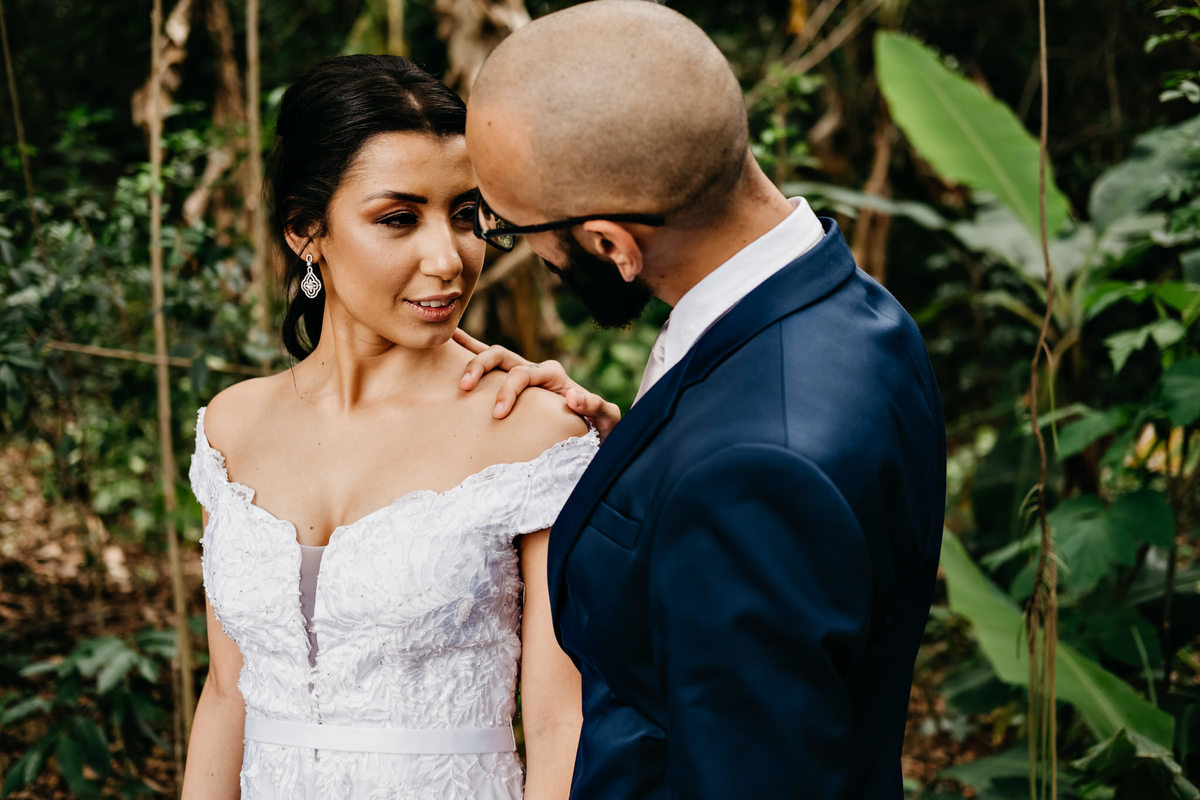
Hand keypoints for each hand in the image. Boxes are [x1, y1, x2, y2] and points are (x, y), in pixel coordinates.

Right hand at [454, 329, 620, 439]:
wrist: (594, 432)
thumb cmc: (599, 427)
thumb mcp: (606, 419)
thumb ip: (596, 406)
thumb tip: (573, 396)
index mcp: (553, 376)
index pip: (525, 373)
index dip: (510, 389)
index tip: (499, 413)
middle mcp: (536, 371)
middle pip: (503, 356)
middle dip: (482, 368)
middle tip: (465, 388)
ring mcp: (522, 375)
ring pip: (493, 355)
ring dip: (471, 360)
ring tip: (455, 379)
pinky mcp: (512, 385)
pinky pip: (489, 363)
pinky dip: (470, 349)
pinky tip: (451, 341)